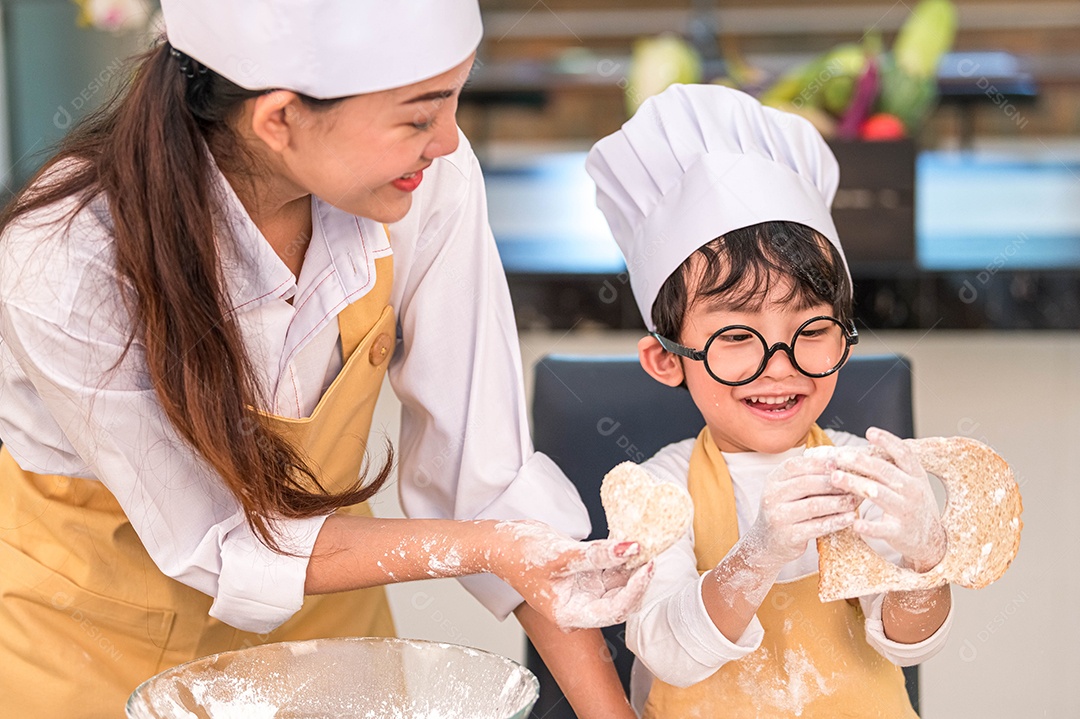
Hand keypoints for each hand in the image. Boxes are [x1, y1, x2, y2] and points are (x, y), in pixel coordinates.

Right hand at [489, 520, 653, 630]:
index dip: (635, 590)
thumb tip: (631, 549)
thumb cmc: (520, 555)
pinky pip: (608, 567)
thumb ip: (598, 555)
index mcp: (571, 614)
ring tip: (640, 542)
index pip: (614, 611)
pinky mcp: (584, 574)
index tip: (647, 567)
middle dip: (635, 577)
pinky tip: (626, 541)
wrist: (501, 543)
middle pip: (619, 598)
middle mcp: (580, 605)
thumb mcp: (561, 555)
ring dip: (629, 564)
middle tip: (648, 552)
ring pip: (617, 582)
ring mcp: (583, 589)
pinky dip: (618, 555)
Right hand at [746, 455, 860, 567]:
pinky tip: (850, 518)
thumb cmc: (786, 511)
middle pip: (807, 483)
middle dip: (834, 483)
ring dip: (838, 502)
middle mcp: (772, 495)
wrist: (766, 542)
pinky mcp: (788, 535)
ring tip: (855, 501)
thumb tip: (839, 464)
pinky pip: (817, 526)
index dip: (820, 464)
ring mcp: (778, 516)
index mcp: (773, 479)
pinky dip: (836, 521)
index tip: (841, 464)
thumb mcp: (789, 490)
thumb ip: (807, 477)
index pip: (797, 465)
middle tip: (855, 483)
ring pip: (814, 505)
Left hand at [828, 427, 946, 572]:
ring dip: (855, 484)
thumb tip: (866, 447)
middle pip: (884, 471)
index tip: (870, 432)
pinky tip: (853, 522)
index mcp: (916, 476)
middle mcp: (913, 491)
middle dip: (859, 462)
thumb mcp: (913, 482)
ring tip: (836, 478)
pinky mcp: (899, 532)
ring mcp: (906, 511)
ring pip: (878, 494)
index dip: (887, 441)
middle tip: (838, 456)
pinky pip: (881, 528)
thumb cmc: (914, 505)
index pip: (903, 454)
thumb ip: (893, 467)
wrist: (932, 540)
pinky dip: (867, 526)